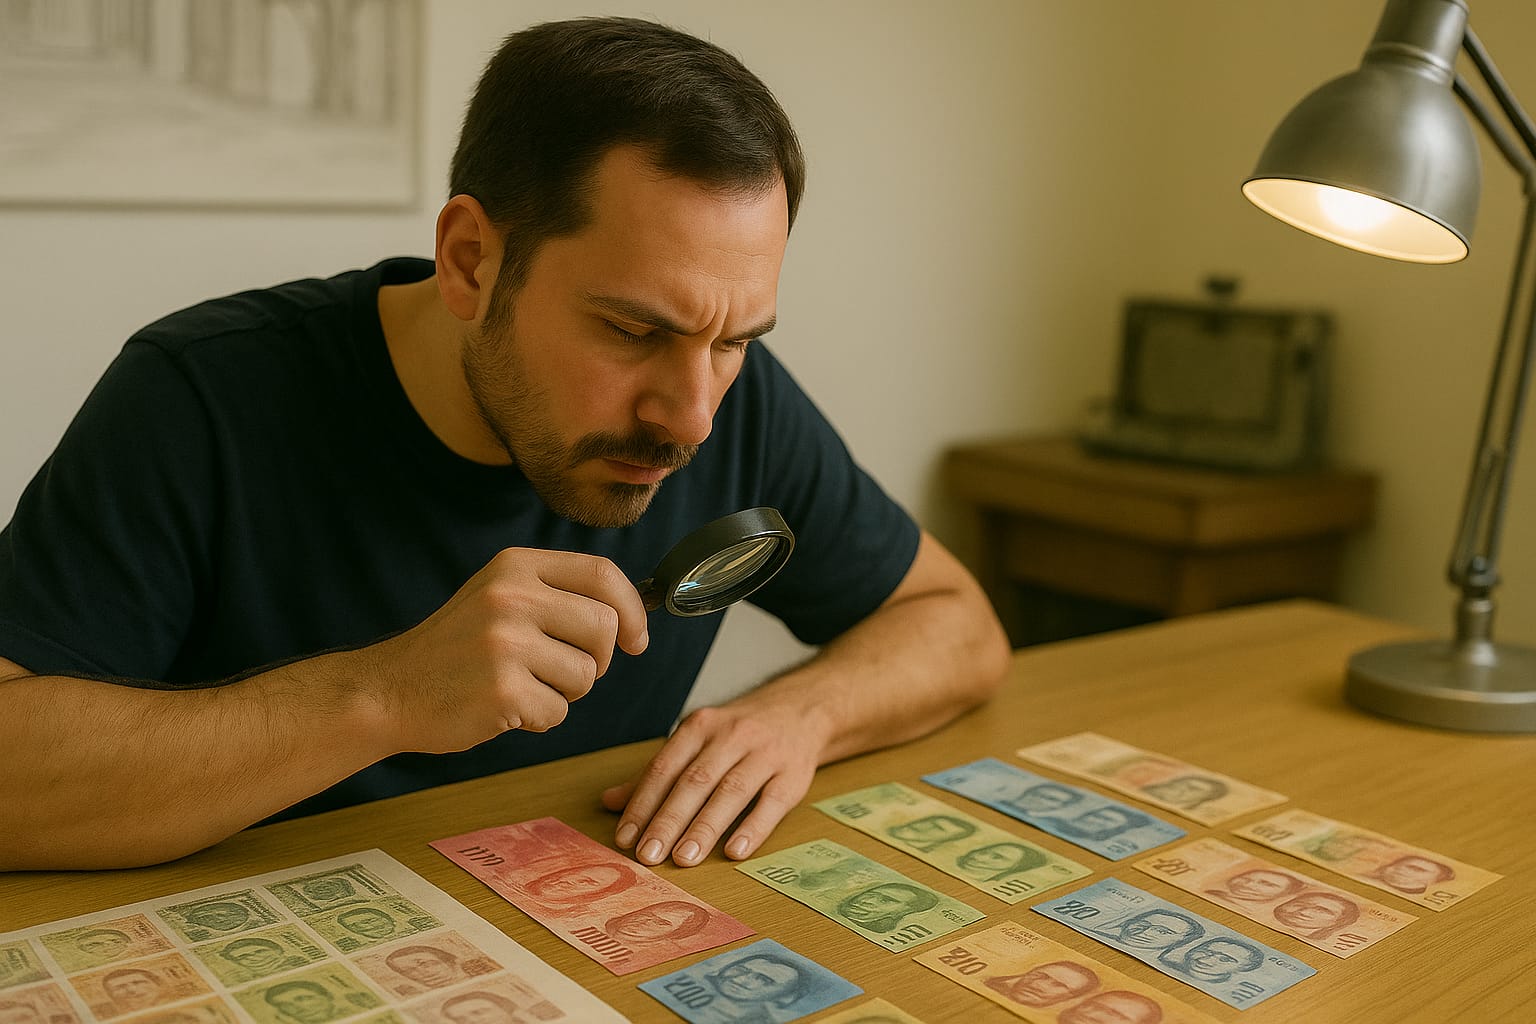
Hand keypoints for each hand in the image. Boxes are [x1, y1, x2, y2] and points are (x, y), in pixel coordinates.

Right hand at [369, 548, 648, 753]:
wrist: (389, 690)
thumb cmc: (456, 649)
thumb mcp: (499, 596)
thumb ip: (557, 596)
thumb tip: (632, 619)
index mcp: (516, 566)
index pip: (602, 574)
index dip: (633, 609)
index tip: (636, 640)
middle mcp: (512, 596)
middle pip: (604, 627)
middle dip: (596, 659)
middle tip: (560, 670)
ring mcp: (506, 642)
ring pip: (586, 675)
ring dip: (563, 692)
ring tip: (520, 685)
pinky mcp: (503, 690)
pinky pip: (558, 711)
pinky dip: (539, 718)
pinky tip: (504, 707)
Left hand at [601, 700, 827, 866]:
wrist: (801, 709)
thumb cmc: (738, 733)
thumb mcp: (696, 741)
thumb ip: (657, 773)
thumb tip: (608, 802)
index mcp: (700, 727)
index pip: (665, 767)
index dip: (643, 803)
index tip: (625, 838)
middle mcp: (732, 736)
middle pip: (695, 781)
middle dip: (669, 820)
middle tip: (648, 856)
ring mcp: (766, 753)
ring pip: (731, 791)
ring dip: (705, 827)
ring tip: (684, 859)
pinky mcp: (794, 774)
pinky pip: (772, 802)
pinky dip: (753, 827)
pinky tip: (735, 851)